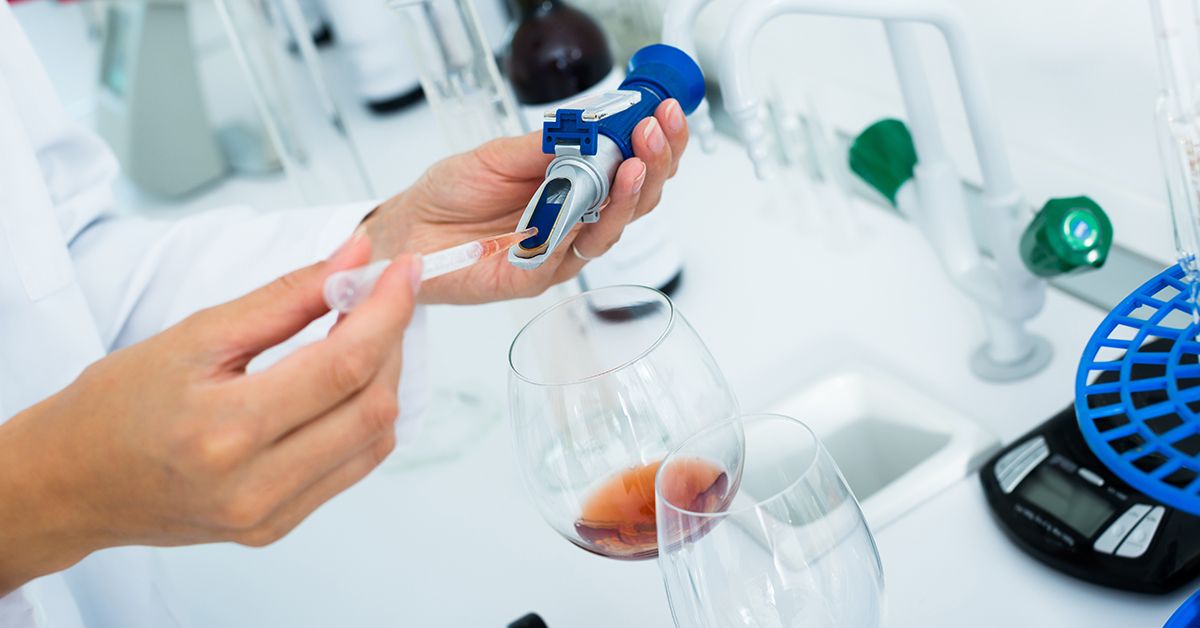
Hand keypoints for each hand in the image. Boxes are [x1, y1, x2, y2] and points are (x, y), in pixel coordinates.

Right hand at [0, 237, 419, 596]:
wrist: (72, 481)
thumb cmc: (116, 406)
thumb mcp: (196, 335)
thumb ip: (285, 296)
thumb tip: (352, 257)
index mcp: (225, 430)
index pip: (343, 365)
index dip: (386, 311)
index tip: (402, 271)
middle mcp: (254, 485)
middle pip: (371, 405)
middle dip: (391, 341)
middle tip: (379, 298)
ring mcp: (269, 514)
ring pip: (374, 440)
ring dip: (384, 379)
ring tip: (362, 336)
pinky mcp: (277, 526)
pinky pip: (352, 468)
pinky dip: (364, 419)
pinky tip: (346, 385)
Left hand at [363, 98, 689, 303]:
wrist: (408, 229)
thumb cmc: (451, 194)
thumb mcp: (499, 154)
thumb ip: (545, 144)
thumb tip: (591, 125)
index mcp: (574, 187)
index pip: (632, 169)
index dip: (655, 145)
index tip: (663, 115)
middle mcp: (574, 221)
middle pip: (635, 203)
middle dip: (654, 165)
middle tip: (654, 133)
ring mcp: (557, 252)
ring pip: (609, 233)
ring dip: (626, 197)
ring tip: (633, 165)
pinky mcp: (532, 279)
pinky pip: (563, 260)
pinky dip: (574, 233)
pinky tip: (582, 208)